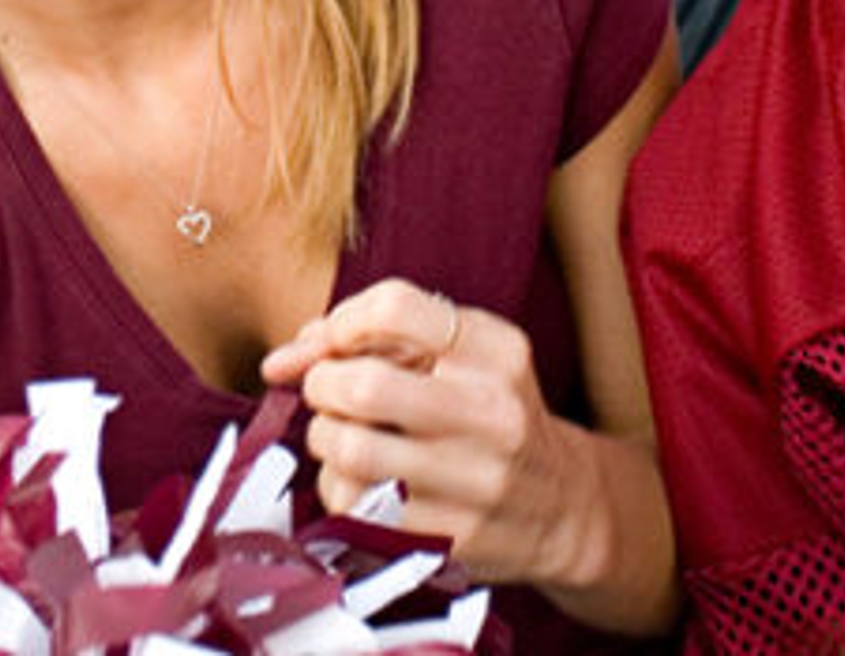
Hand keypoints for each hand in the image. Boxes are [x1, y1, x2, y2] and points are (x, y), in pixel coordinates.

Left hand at [262, 278, 596, 590]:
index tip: (334, 342)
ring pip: (350, 451)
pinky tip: (362, 483)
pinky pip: (357, 508)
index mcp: (496, 352)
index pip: (393, 307)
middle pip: (363, 385)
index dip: (341, 322)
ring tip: (344, 438)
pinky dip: (340, 490)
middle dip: (323, 385)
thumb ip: (372, 339)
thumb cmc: (487, 416)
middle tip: (329, 392)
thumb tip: (281, 361)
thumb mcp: (459, 357)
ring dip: (326, 440)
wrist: (562, 506)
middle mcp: (492, 413)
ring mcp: (476, 481)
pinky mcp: (453, 537)